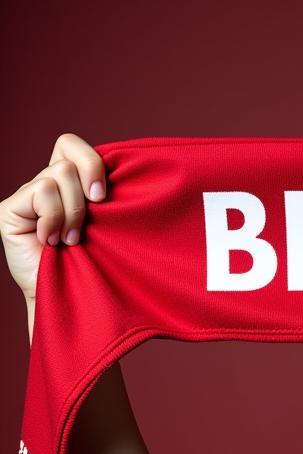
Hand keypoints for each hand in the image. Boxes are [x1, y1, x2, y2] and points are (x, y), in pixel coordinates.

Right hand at [0, 132, 107, 303]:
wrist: (73, 301)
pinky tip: (51, 241)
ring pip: (59, 175)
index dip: (91, 161)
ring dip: (74, 212)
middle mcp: (48, 186)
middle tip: (97, 213)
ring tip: (72, 240)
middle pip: (67, 152)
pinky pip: (41, 192)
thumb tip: (132, 175)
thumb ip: (110, 201)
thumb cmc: (98, 268)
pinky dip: (54, 218)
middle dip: (89, 182)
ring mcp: (27, 196)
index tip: (105, 196)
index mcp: (72, 186)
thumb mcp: (111, 229)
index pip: (73, 145)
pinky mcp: (11, 209)